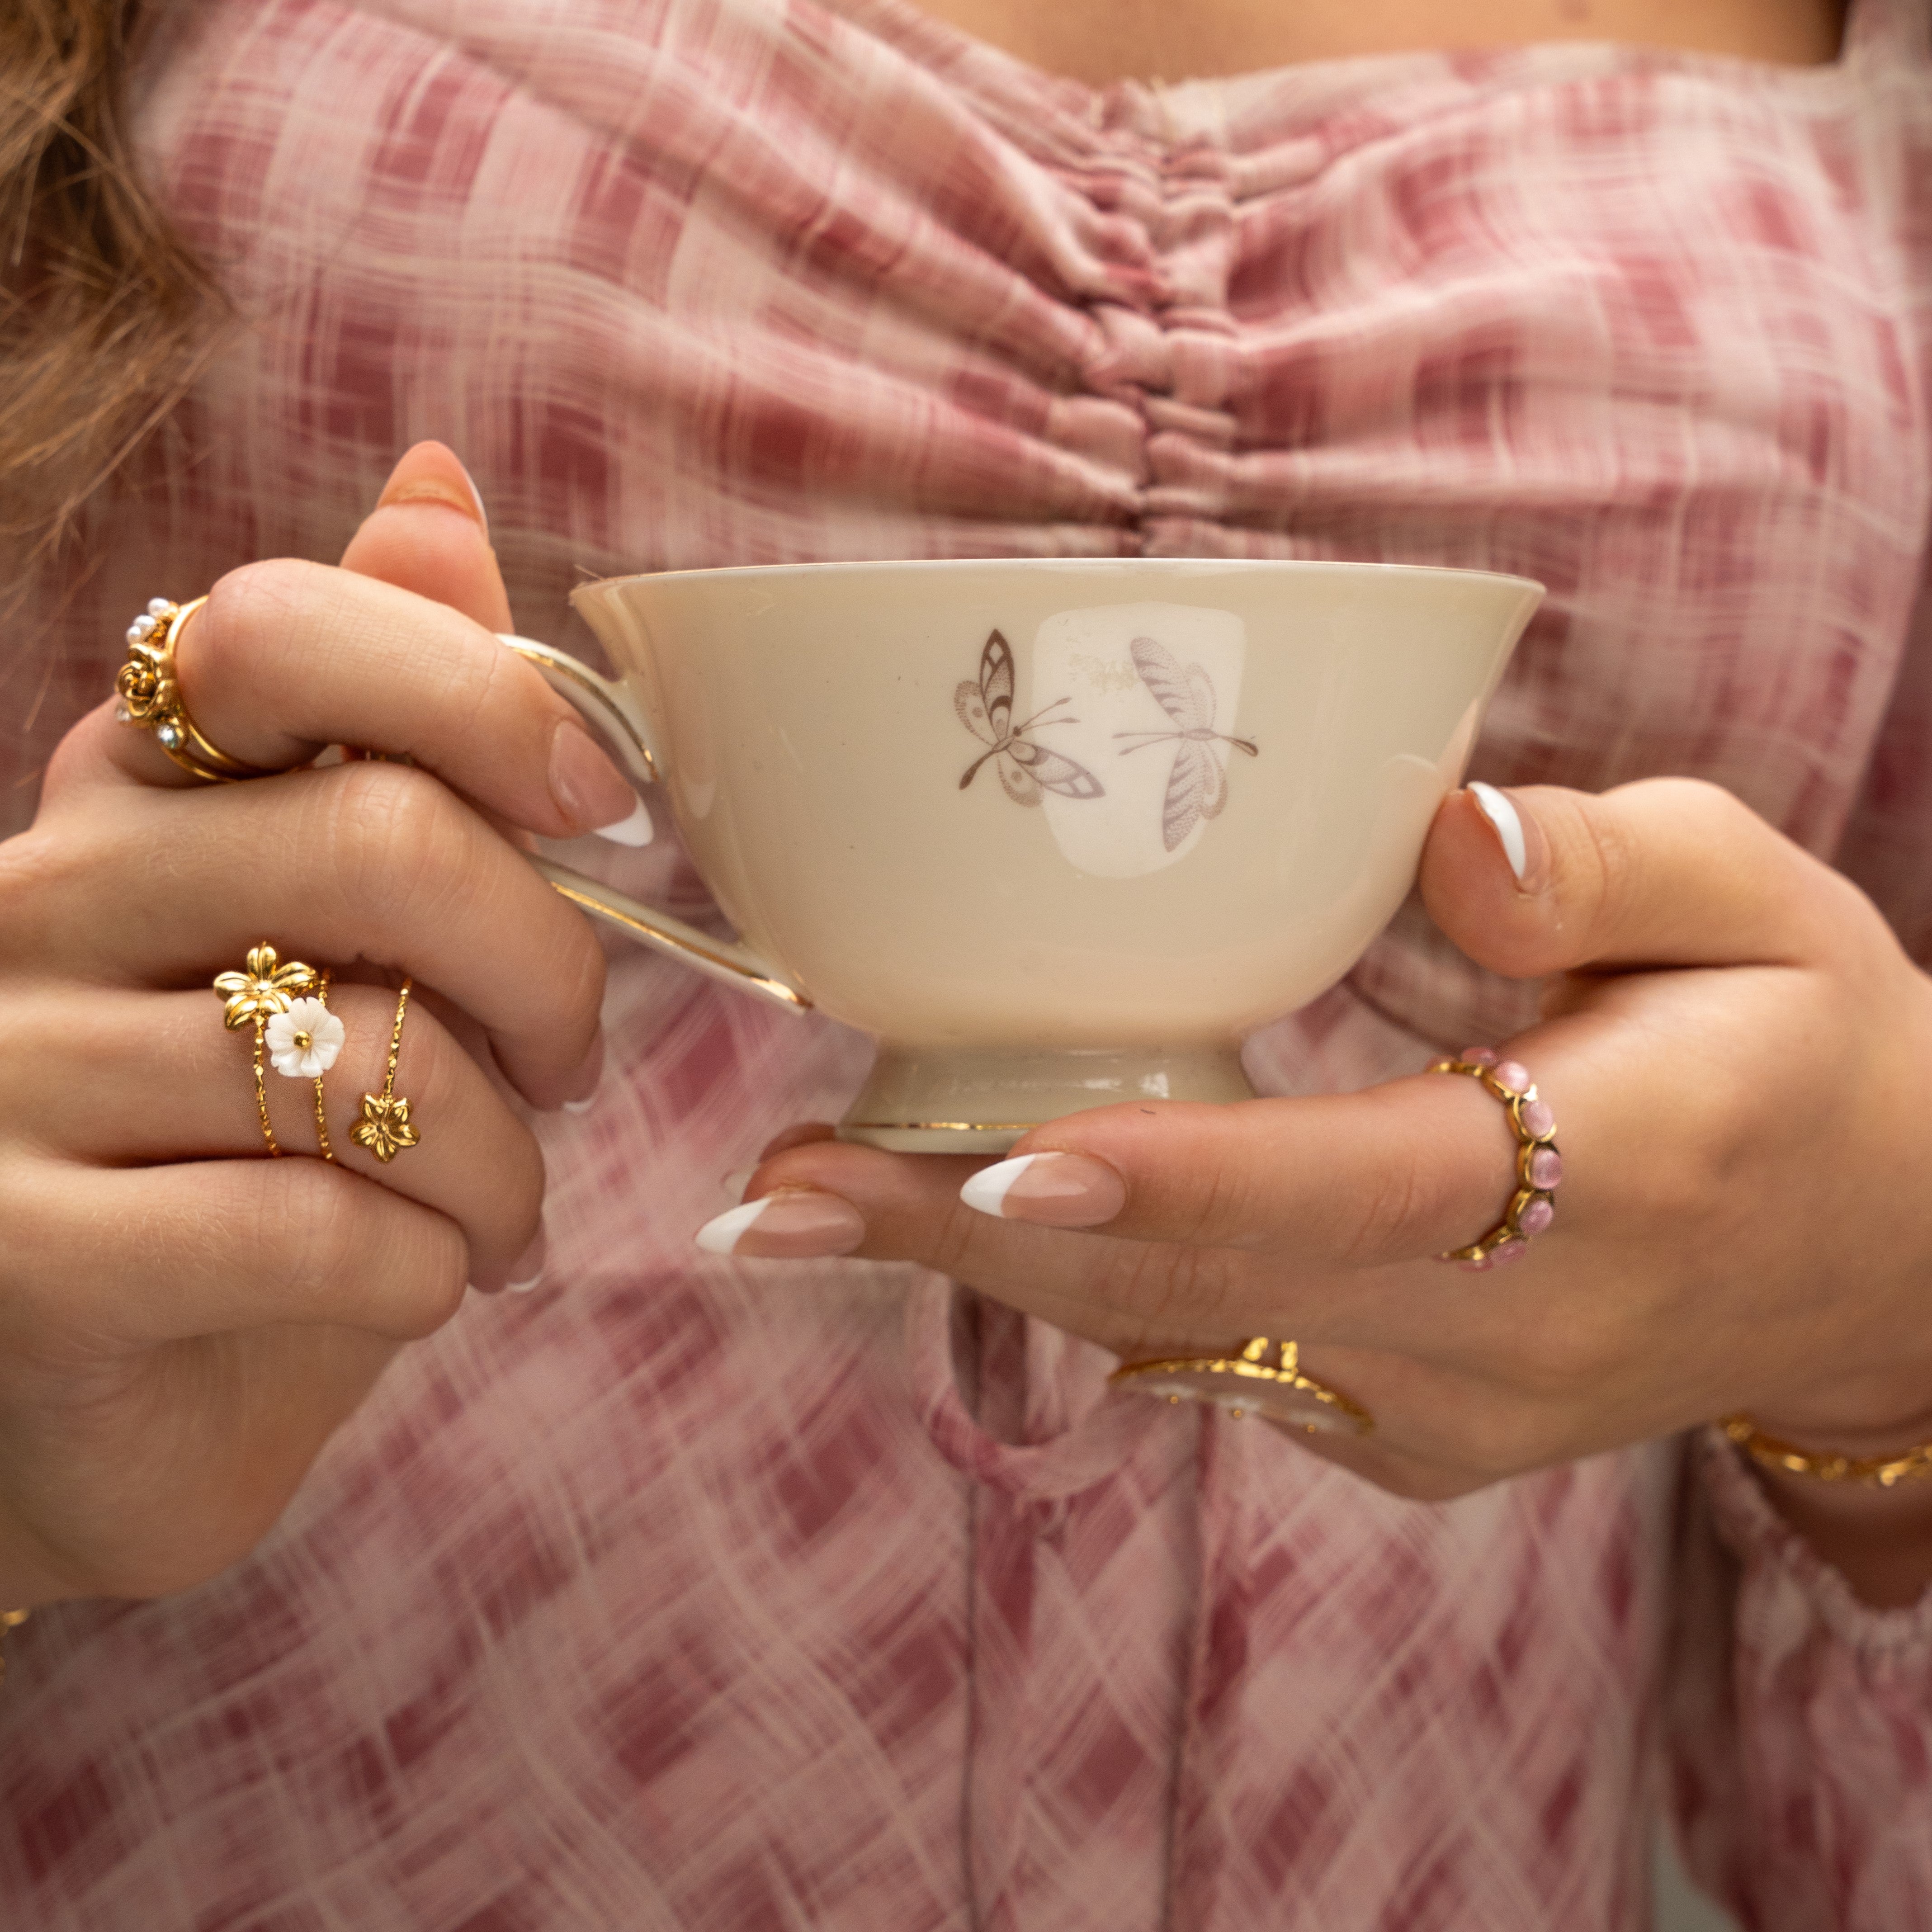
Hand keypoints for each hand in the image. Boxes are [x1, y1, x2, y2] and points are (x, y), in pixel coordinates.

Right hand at [0, 443, 635, 1604]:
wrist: (114, 1396)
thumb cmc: (264, 1146)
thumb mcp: (343, 937)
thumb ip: (393, 727)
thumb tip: (435, 491)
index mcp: (131, 790)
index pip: (275, 631)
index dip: (477, 698)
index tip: (597, 801)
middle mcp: (41, 894)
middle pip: (378, 843)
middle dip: (547, 972)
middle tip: (572, 1062)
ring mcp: (6, 1075)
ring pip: (369, 1062)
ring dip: (501, 1161)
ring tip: (501, 1207)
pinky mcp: (15, 1255)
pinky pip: (308, 1228)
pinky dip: (427, 1268)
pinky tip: (425, 1281)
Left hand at [719, 779, 1931, 1565]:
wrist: (1870, 1257)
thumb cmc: (1804, 1043)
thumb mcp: (1762, 898)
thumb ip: (1608, 860)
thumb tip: (1437, 845)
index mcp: (1600, 1186)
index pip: (1351, 1192)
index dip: (1165, 1178)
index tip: (987, 1153)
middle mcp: (1500, 1335)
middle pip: (1200, 1288)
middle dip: (972, 1235)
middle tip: (773, 1189)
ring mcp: (1438, 1411)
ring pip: (1172, 1337)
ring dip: (982, 1268)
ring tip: (800, 1202)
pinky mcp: (1398, 1428)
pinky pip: (1206, 1358)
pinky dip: (1074, 1285)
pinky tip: (950, 1214)